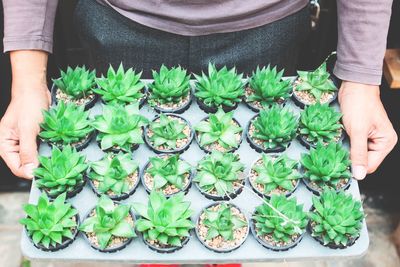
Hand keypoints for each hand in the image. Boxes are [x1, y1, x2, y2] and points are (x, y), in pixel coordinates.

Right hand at [0, 50, 49, 178]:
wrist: (35, 89)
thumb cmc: (28, 106)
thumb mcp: (28, 129)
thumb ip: (28, 151)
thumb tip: (30, 171)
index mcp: (4, 145)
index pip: (17, 168)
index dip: (31, 173)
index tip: (46, 174)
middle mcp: (13, 146)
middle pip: (27, 165)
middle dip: (39, 166)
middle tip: (55, 167)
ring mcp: (23, 142)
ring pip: (35, 158)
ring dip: (45, 159)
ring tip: (57, 158)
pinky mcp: (34, 138)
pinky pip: (41, 150)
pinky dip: (48, 151)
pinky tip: (57, 150)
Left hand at [339, 81, 396, 179]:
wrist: (353, 85)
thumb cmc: (358, 104)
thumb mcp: (358, 130)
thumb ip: (358, 153)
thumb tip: (360, 175)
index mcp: (386, 142)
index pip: (370, 166)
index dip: (355, 167)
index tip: (339, 165)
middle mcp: (380, 142)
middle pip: (362, 161)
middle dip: (349, 157)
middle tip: (336, 151)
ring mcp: (369, 138)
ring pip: (355, 153)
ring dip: (345, 150)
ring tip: (337, 142)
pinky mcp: (359, 133)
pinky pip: (351, 145)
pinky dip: (343, 143)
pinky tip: (337, 138)